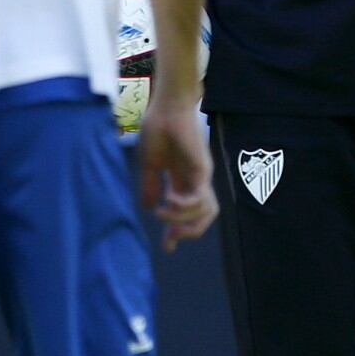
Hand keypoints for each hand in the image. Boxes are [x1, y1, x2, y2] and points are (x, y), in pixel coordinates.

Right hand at [137, 96, 217, 251]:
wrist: (167, 107)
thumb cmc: (158, 129)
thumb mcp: (149, 163)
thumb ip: (149, 185)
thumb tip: (147, 207)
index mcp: (182, 180)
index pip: (186, 212)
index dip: (177, 232)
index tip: (167, 248)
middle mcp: (195, 181)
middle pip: (204, 217)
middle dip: (188, 232)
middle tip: (170, 238)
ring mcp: (201, 176)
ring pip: (207, 212)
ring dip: (184, 220)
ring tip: (164, 211)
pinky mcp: (202, 170)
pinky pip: (199, 198)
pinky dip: (183, 206)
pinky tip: (167, 199)